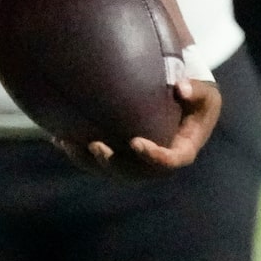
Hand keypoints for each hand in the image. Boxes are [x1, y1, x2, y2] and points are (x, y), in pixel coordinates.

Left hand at [60, 76, 222, 175]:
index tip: (136, 142)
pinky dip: (76, 149)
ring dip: (86, 160)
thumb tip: (181, 88)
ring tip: (66, 143)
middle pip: (133, 172)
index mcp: (180, 151)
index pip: (170, 162)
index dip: (153, 157)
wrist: (181, 103)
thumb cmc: (195, 97)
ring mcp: (134, 161)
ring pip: (108, 169)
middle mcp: (155, 162)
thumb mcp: (204, 92)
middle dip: (112, 163)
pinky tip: (56, 138)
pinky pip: (95, 159)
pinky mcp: (118, 154)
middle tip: (95, 146)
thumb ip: (197, 90)